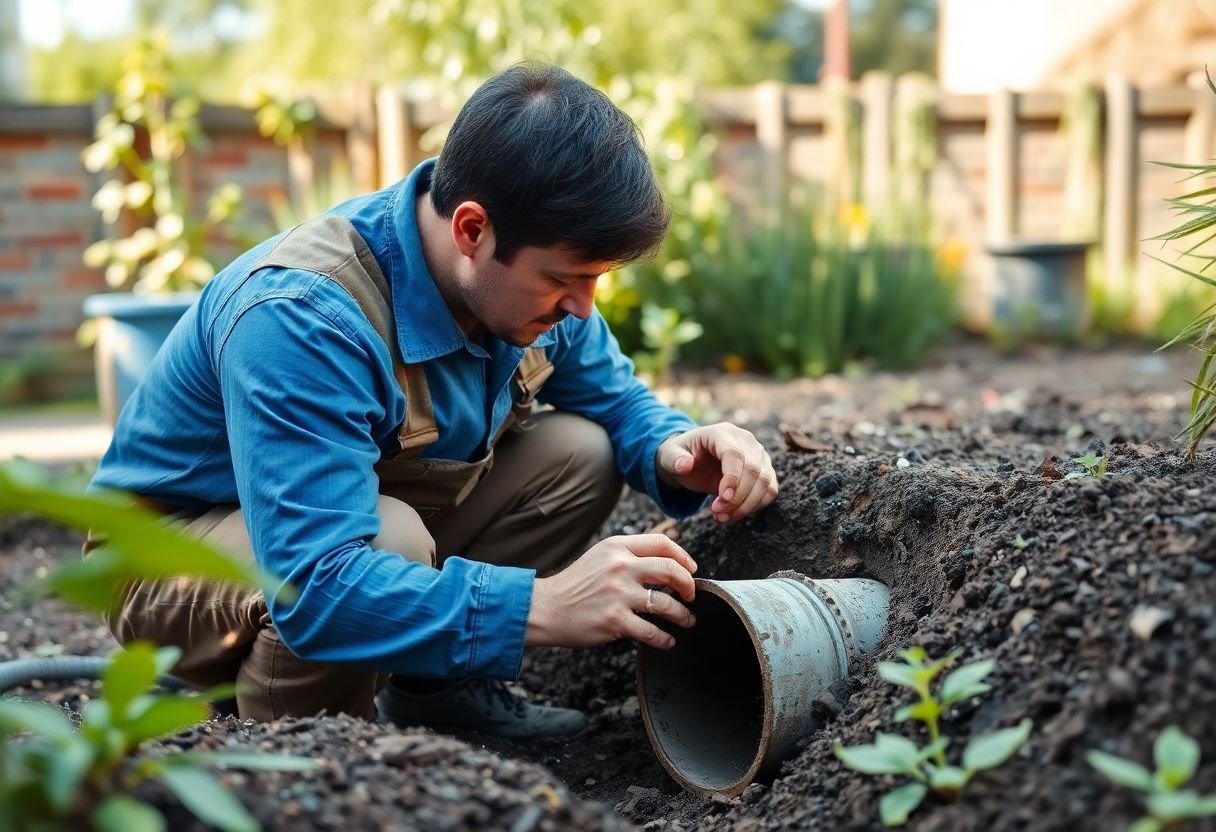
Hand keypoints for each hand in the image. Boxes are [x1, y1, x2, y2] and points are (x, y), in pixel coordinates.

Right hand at [525, 534, 697, 649]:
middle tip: (691, 595)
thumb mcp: (599, 556)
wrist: (545, 608)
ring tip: (687, 620)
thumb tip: (666, 562)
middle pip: (672, 571)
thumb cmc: (574, 584)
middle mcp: (620, 567)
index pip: (662, 543)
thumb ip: (628, 555)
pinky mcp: (615, 621)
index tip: (691, 569)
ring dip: (683, 615)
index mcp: (617, 547)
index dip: (683, 556)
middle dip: (689, 585)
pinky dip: (665, 639)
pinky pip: (652, 632)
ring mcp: (619, 595)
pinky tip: (668, 640)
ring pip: (667, 604)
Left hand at [656, 423, 777, 522]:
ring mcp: (758, 454)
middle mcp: (745, 440)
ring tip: (722, 517)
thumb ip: (674, 459)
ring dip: (746, 506)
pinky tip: (734, 514)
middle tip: (717, 514)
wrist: (692, 460)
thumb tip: (684, 465)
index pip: (735, 454)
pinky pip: (769, 490)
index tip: (721, 501)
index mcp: (722, 432)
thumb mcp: (670, 455)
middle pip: (754, 470)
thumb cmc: (681, 456)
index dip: (732, 479)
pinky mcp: (764, 470)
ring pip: (765, 482)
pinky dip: (755, 506)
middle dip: (737, 498)